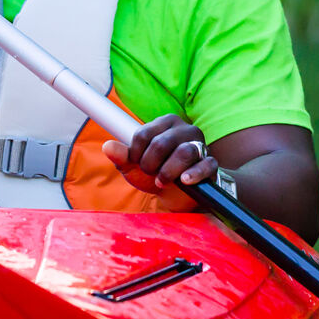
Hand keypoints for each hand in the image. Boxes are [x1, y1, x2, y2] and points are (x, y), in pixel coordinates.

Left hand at [101, 114, 215, 209]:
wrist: (176, 195)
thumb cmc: (154, 173)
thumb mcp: (134, 166)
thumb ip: (121, 155)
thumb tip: (107, 146)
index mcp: (165, 123)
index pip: (144, 133)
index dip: (135, 153)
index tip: (137, 163)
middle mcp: (184, 129)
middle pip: (162, 143)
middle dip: (150, 164)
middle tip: (150, 173)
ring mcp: (200, 145)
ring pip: (184, 152)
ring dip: (167, 172)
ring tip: (162, 181)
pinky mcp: (210, 163)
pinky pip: (206, 165)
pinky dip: (193, 174)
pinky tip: (184, 181)